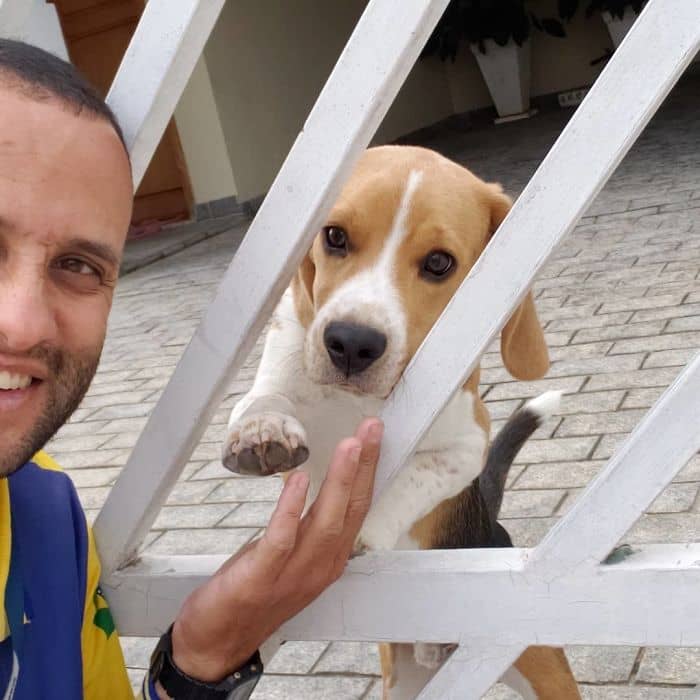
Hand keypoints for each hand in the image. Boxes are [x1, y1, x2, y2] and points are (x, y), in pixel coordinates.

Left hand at [169, 418, 383, 681]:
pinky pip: (281, 541)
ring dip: (339, 482)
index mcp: (329, 558)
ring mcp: (293, 575)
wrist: (218, 645)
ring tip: (349, 446)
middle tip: (371, 429)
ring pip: (325, 523)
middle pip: (350, 511)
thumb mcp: (291, 557)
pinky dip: (292, 510)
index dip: (368, 471)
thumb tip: (316, 487)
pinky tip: (299, 479)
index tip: (374, 437)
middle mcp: (321, 566)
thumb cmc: (256, 594)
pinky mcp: (260, 579)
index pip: (357, 508)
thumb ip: (307, 527)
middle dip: (364, 467)